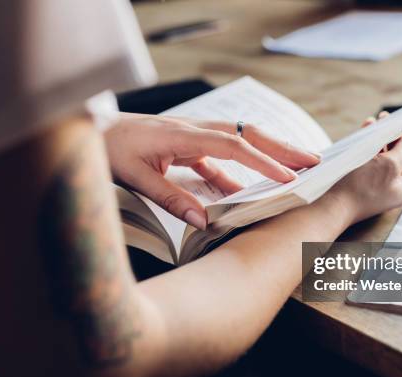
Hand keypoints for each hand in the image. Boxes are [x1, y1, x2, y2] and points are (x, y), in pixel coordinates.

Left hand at [105, 113, 319, 228]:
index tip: (288, 177)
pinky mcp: (187, 145)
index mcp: (182, 135)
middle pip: (247, 134)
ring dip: (268, 155)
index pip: (234, 146)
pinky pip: (221, 157)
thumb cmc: (107, 149)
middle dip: (282, 148)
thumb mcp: (135, 178)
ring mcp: (192, 136)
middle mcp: (193, 129)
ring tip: (293, 173)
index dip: (263, 162)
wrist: (88, 130)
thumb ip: (171, 199)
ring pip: (239, 141)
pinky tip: (247, 190)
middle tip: (313, 162)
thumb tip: (205, 222)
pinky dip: (239, 172)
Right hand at [327, 114, 401, 223]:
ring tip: (376, 122)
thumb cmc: (360, 188)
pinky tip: (364, 134)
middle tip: (391, 119)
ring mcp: (377, 186)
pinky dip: (370, 146)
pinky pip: (371, 162)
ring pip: (386, 158)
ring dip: (383, 139)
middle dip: (399, 136)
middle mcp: (394, 187)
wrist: (331, 207)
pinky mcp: (361, 184)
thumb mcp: (388, 165)